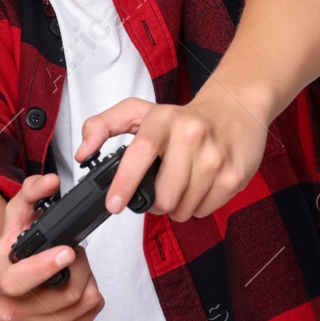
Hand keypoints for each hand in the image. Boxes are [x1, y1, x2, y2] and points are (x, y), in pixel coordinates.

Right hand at [0, 173, 103, 320]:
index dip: (45, 267)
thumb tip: (50, 182)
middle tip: (72, 251)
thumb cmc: (12, 249)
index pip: (18, 282)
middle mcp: (8, 311)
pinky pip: (87, 320)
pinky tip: (78, 286)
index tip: (67, 251)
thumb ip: (32, 192)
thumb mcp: (17, 214)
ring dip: (87, 279)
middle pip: (64, 293)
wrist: (5, 280)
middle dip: (78, 265)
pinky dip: (91, 300)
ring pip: (81, 304)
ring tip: (73, 268)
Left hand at [77, 94, 269, 222]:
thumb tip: (83, 153)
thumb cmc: (183, 118)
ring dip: (175, 206)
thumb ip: (103, 126)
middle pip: (163, 195)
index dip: (125, 182)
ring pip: (183, 208)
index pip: (141, 152)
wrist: (236, 109)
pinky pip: (204, 211)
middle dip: (155, 203)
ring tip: (180, 185)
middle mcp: (191, 135)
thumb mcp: (140, 112)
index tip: (114, 203)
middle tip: (158, 189)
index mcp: (164, 119)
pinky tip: (199, 186)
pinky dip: (196, 207)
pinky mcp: (234, 176)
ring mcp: (215, 157)